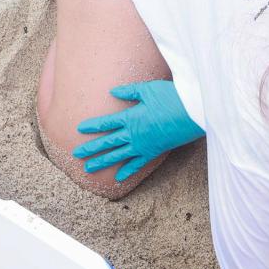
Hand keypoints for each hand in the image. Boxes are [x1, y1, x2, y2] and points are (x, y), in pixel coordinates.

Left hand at [72, 80, 204, 182]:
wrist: (192, 112)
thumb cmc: (171, 97)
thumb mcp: (148, 89)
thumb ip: (129, 92)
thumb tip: (112, 92)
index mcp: (130, 117)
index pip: (106, 123)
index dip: (91, 126)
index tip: (78, 129)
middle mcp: (133, 134)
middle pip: (107, 142)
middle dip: (90, 148)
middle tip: (75, 155)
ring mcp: (142, 145)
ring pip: (118, 156)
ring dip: (102, 162)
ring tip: (88, 169)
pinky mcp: (153, 152)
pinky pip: (137, 164)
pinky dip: (127, 171)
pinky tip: (117, 178)